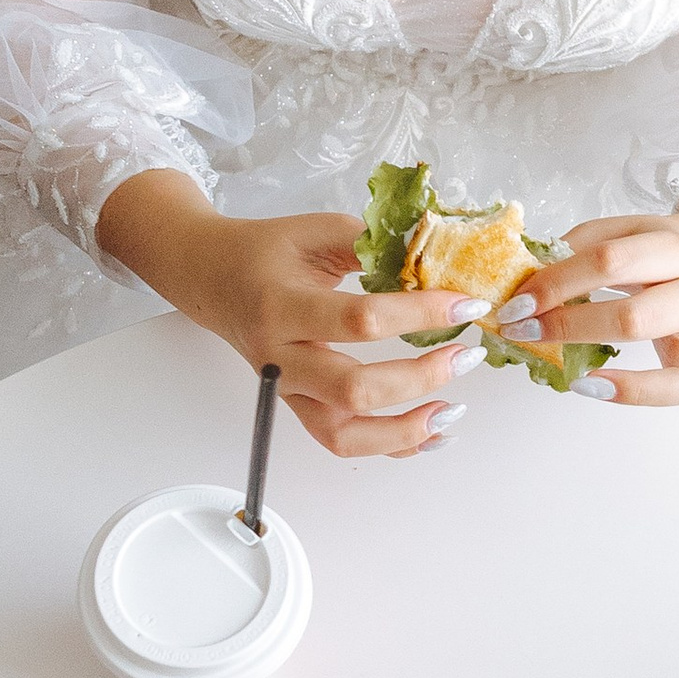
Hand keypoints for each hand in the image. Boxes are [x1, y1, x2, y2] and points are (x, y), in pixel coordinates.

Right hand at [97, 173, 488, 459]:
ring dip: (405, 431)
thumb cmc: (266, 252)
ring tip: (452, 413)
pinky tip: (430, 433)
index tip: (466, 305)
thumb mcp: (317, 231)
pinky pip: (342, 442)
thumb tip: (440, 259)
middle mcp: (280, 358)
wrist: (212, 278)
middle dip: (421, 378)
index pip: (360, 320)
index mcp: (282, 306)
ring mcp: (286, 390)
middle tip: (466, 356)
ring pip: (344, 435)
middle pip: (354, 390)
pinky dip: (391, 446)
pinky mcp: (296, 407)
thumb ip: (374, 245)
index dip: (421, 314)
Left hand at [502, 182, 678, 450]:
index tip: (516, 304)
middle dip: (571, 330)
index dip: (557, 284)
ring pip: (673, 369)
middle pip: (633, 318)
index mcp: (675, 246)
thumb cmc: (656, 251)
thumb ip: (578, 248)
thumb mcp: (623, 231)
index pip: (609, 262)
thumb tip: (528, 277)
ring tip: (571, 379)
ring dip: (619, 385)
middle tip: (526, 334)